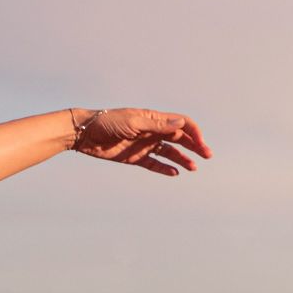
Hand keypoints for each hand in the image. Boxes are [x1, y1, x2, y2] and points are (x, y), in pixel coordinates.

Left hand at [72, 108, 211, 175]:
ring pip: (169, 152)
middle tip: (207, 156)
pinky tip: (174, 173)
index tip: (201, 144)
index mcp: (154, 119)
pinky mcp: (134, 157)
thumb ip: (157, 125)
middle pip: (179, 138)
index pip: (181, 123)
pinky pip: (154, 164)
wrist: (84, 134)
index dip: (194, 132)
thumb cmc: (107, 122)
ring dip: (182, 159)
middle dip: (195, 146)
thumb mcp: (133, 122)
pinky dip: (165, 168)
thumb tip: (181, 123)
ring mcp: (144, 145)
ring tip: (193, 168)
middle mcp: (152, 131)